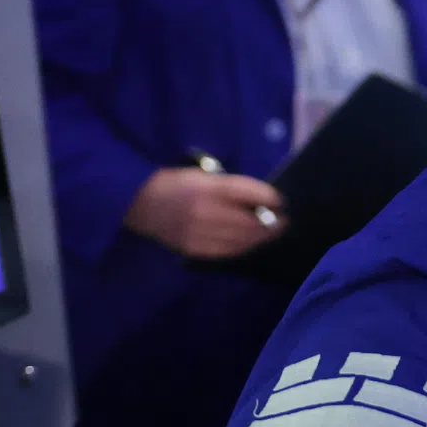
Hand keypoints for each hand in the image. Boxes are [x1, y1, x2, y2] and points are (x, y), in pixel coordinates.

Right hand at [124, 168, 286, 259]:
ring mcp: (200, 233)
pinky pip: (227, 251)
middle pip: (250, 221)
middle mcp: (206, 211)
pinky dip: (243, 247)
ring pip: (242, 239)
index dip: (270, 199)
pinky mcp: (194, 249)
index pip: (250, 194)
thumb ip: (230, 187)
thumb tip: (262, 201)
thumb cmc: (177, 184)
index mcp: (209, 188)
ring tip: (273, 233)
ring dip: (261, 238)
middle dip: (272, 223)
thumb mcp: (203, 175)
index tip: (282, 203)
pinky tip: (252, 243)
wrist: (141, 203)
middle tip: (285, 222)